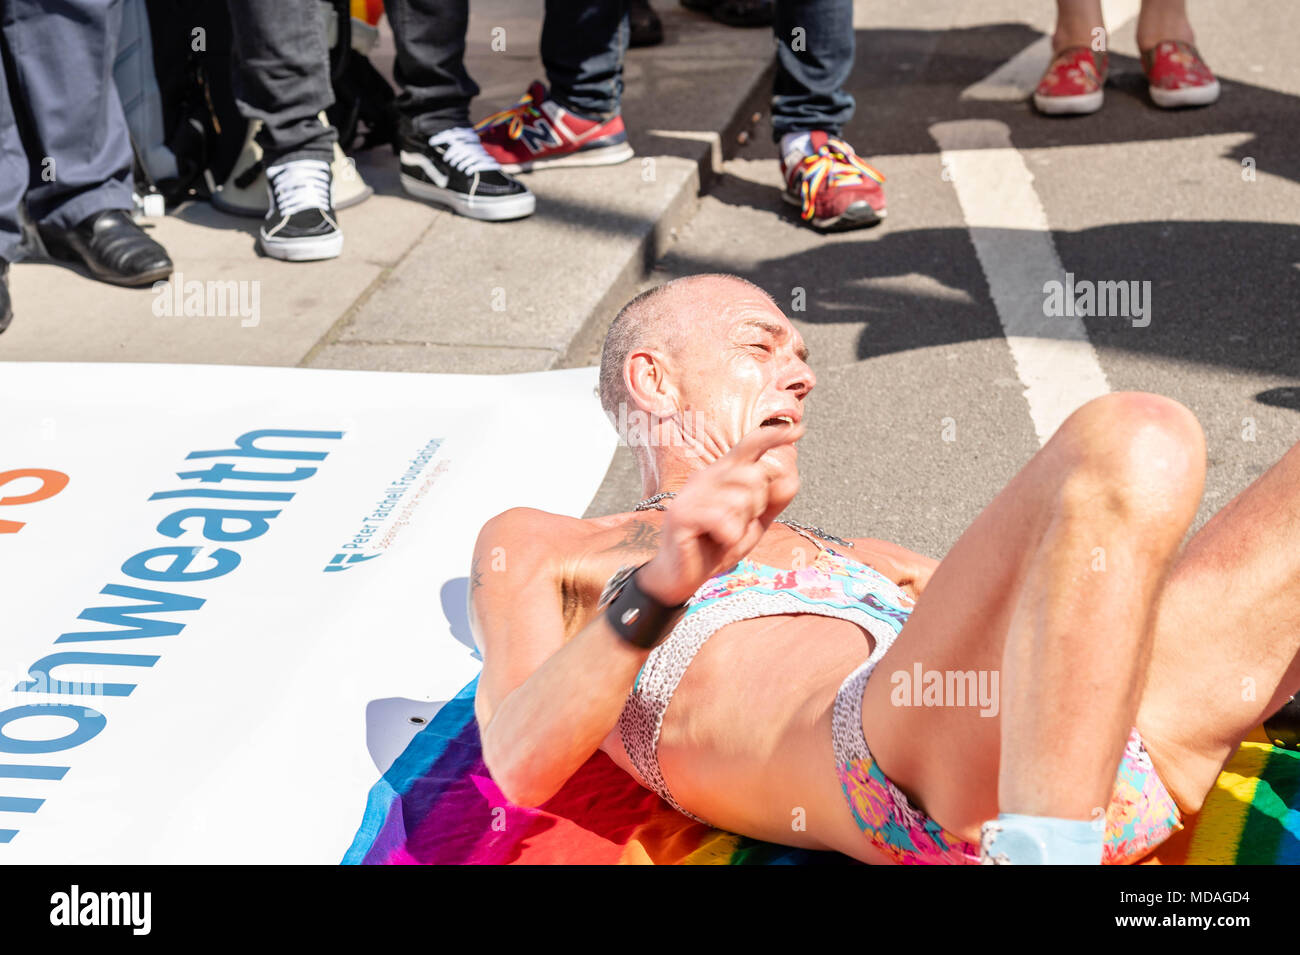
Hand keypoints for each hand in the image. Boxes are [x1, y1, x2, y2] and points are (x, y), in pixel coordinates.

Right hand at [638, 421, 802, 605]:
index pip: (749, 446)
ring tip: (724, 536)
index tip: (798, 429)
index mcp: (722, 475)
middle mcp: (706, 477)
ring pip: (741, 499)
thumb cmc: (716, 547)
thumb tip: (792, 476)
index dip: (772, 437)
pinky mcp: (682, 514)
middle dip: (757, 506)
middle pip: (754, 476)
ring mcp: (691, 494)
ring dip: (741, 525)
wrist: (682, 577)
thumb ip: (772, 502)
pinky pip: (723, 519)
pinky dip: (729, 536)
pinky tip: (716, 541)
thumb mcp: (753, 524)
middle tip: (738, 526)